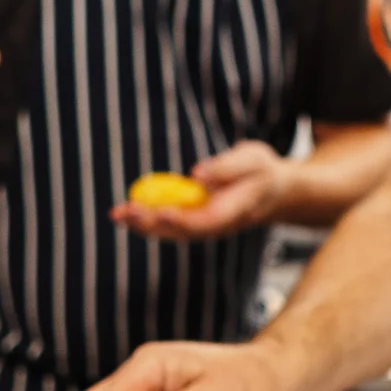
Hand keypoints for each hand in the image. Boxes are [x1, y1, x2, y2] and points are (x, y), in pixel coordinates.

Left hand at [110, 141, 292, 240]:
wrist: (273, 192)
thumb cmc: (262, 172)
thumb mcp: (252, 159)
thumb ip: (227, 166)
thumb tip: (196, 173)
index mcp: (237, 210)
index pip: (209, 220)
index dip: (184, 219)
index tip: (161, 211)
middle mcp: (220, 225)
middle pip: (184, 231)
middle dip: (152, 223)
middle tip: (124, 211)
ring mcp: (207, 227)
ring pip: (174, 231)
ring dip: (144, 224)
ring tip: (117, 214)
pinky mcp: (197, 221)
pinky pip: (171, 224)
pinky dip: (148, 218)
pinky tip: (126, 212)